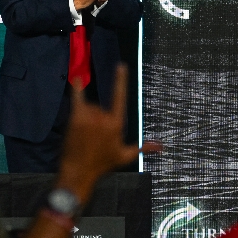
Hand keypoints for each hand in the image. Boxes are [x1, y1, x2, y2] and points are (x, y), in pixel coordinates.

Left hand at [56, 65, 160, 197]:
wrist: (79, 171)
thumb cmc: (102, 165)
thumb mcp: (125, 156)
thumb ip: (143, 148)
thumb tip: (161, 146)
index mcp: (117, 123)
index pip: (120, 97)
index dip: (120, 80)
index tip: (121, 65)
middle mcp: (104, 117)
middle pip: (100, 108)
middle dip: (97, 120)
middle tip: (92, 138)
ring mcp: (89, 116)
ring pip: (89, 108)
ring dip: (87, 118)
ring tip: (84, 136)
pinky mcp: (75, 118)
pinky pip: (77, 99)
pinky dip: (77, 90)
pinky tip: (78, 80)